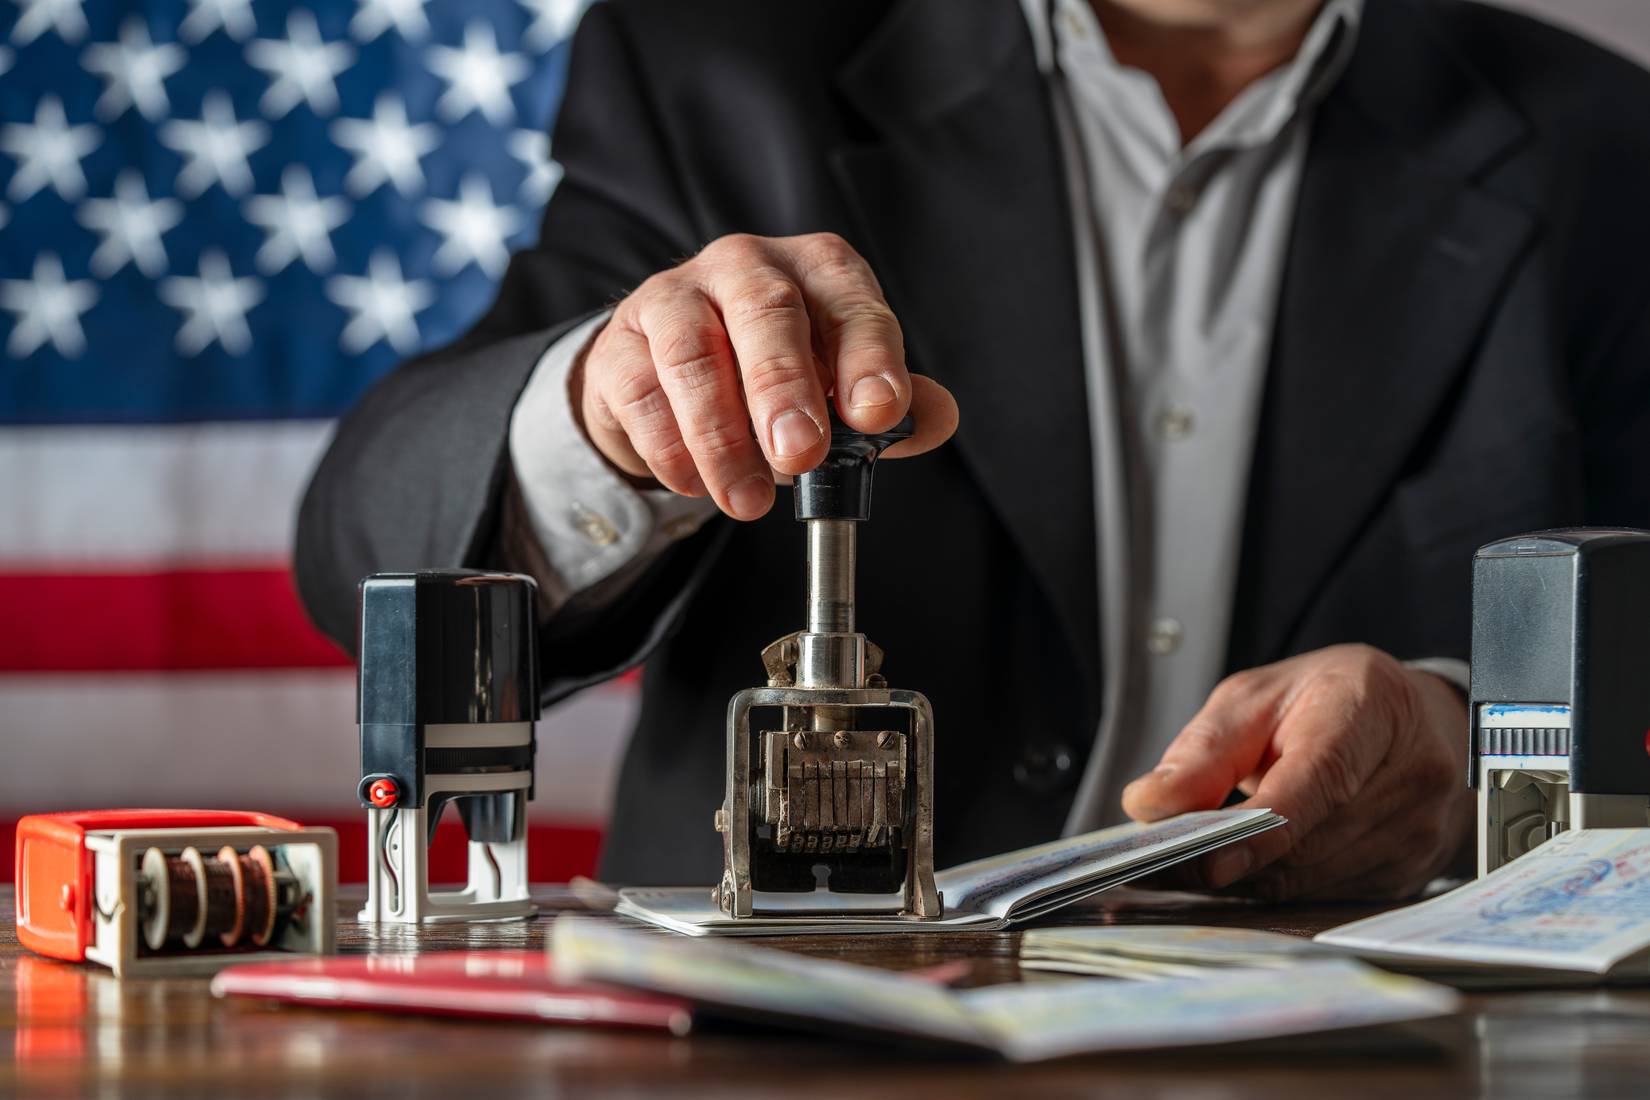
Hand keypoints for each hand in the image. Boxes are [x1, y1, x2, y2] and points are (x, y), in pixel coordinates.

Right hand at [568, 232, 958, 519]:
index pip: (851, 301)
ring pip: (693, 353)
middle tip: (800, 455)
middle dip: (785, 389)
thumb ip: (886, 404)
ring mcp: (676, 297)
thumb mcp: (838, 388)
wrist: (669, 381)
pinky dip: (669, 446)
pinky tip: (694, 483)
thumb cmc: (770, 378)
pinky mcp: (620, 344)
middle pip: (766, 313)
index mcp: (817, 270)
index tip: (878, 411)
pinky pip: (641, 391)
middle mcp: (747, 266)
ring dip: (721, 436)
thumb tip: (937, 417)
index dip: (868, 355)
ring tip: (745, 500)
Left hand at [1121, 644, 1472, 900]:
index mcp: (1370, 709)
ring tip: (1206, 852)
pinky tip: (1259, 859)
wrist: (1415, 721)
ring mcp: (1422, 831)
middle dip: (1229, 856)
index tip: (1206, 859)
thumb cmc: (1327, 701)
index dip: (1260, 830)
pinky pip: (1326, 897)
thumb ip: (1203, 750)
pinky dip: (1280, 883)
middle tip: (1165, 859)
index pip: (1317, 782)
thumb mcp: (1256, 698)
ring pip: (1310, 881)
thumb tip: (1148, 805)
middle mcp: (1412, 774)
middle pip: (1306, 844)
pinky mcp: (1413, 875)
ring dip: (1250, 875)